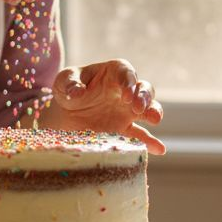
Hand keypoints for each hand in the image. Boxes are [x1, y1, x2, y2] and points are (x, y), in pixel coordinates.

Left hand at [42, 60, 165, 154]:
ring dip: (153, 112)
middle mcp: (125, 90)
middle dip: (144, 97)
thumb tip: (78, 92)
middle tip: (138, 108)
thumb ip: (70, 84)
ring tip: (154, 120)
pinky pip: (140, 135)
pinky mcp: (125, 129)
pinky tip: (158, 149)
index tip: (125, 95)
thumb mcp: (63, 82)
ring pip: (148, 108)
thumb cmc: (67, 90)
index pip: (125, 73)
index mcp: (112, 73)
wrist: (65, 114)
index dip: (128, 82)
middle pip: (143, 89)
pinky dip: (151, 141)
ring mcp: (127, 110)